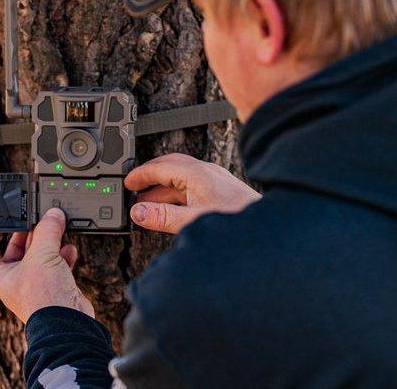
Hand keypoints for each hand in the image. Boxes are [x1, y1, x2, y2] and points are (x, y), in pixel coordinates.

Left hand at [0, 208, 93, 323]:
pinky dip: (63, 257)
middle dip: (24, 238)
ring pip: (39, 260)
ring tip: (54, 230)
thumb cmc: (43, 297)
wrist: (66, 322)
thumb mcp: (41, 254)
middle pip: (16, 255)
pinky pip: (57, 268)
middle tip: (30, 223)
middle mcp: (18, 282)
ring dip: (47, 245)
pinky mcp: (56, 289)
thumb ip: (47, 231)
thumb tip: (52, 215)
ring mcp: (37, 286)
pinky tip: (69, 249)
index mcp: (3, 276)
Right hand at [124, 153, 259, 232]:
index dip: (141, 174)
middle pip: (170, 167)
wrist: (269, 230)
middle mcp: (206, 173)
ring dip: (162, 190)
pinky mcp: (221, 192)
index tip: (127, 183)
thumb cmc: (238, 220)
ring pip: (181, 179)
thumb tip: (138, 213)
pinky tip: (172, 210)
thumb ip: (163, 217)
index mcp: (198, 173)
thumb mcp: (193, 220)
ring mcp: (215, 181)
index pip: (161, 166)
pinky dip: (176, 196)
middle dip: (150, 177)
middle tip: (133, 189)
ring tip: (147, 204)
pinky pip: (191, 188)